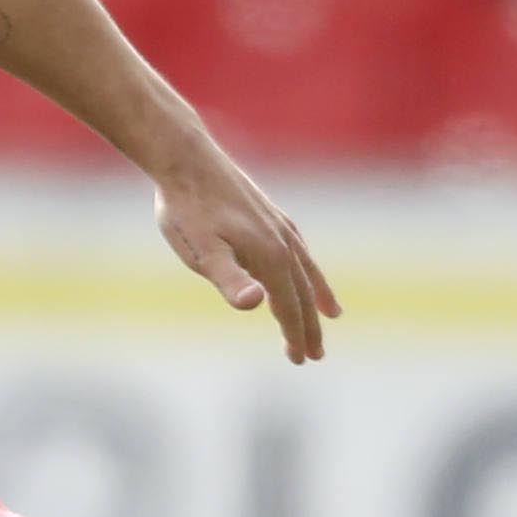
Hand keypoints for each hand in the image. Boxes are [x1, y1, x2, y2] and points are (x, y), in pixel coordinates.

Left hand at [151, 128, 341, 363]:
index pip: (288, 306)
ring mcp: (278, 225)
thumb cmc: (187, 208)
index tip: (299, 359)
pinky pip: (298, 248)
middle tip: (314, 355)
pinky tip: (303, 268)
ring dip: (317, 296)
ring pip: (305, 269)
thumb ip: (229, 279)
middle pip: (302, 292)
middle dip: (309, 325)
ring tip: (331, 314)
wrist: (185, 157)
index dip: (294, 334)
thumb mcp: (200, 250)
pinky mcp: (269, 212)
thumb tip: (257, 303)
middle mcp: (282, 241)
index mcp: (269, 256)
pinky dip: (308, 266)